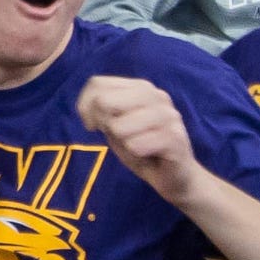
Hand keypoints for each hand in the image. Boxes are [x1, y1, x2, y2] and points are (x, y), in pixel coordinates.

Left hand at [75, 76, 202, 202]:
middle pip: (104, 101)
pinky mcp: (175, 138)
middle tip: (120, 137)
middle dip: (103, 124)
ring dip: (123, 142)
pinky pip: (135, 146)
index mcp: (142, 87)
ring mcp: (168, 115)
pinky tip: (149, 155)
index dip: (85, 106)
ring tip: (138, 146)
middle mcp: (157, 95)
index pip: (97, 83)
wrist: (175, 176)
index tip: (92, 125)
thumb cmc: (141, 147)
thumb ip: (102, 109)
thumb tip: (91, 108)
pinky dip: (135, 154)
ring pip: (118, 127)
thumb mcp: (115, 125)